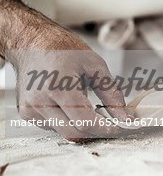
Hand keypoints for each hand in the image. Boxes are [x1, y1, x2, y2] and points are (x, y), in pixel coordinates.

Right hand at [0, 0, 130, 139]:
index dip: (105, 129)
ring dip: (81, 126)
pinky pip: (54, 127)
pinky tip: (69, 104)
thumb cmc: (62, 49)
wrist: (31, 42)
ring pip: (64, 133)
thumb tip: (124, 117)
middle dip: (96, 130)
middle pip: (75, 133)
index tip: (120, 127)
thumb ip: (111, 94)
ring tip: (89, 107)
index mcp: (57, 87)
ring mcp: (30, 110)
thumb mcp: (95, 65)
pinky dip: (67, 121)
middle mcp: (40, 102)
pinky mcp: (26, 114)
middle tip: (111, 122)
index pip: (85, 121)